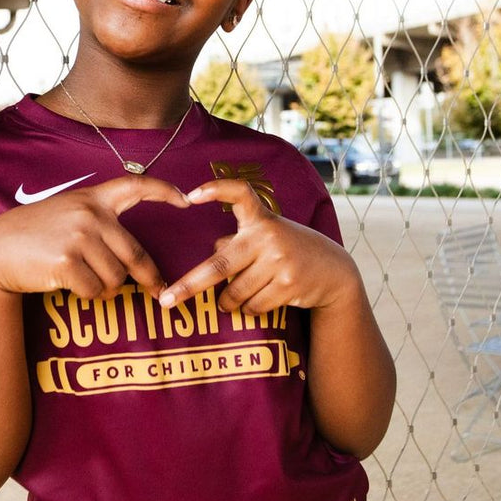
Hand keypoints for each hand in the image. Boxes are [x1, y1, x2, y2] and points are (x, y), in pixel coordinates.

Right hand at [0, 175, 189, 299]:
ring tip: (82, 280)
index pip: (135, 185)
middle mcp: (89, 215)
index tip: (186, 199)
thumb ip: (96, 223)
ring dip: (105, 288)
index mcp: (92, 199)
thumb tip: (131, 260)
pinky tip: (68, 285)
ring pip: (115, 277)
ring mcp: (78, 237)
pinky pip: (94, 290)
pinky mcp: (67, 262)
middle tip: (158, 292)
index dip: (164, 190)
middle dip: (148, 277)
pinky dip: (87, 295)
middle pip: (134, 253)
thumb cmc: (32, 235)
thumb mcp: (65, 213)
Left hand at [159, 178, 363, 314]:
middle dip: (190, 285)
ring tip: (235, 298)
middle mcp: (269, 236)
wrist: (333, 271)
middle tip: (167, 300)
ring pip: (235, 293)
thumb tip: (212, 251)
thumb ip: (238, 242)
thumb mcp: (266, 237)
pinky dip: (249, 310)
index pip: (240, 193)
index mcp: (261, 219)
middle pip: (220, 265)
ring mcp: (279, 261)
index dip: (216, 190)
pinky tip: (262, 300)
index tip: (191, 196)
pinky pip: (252, 306)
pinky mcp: (288, 285)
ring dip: (228, 302)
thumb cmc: (288, 251)